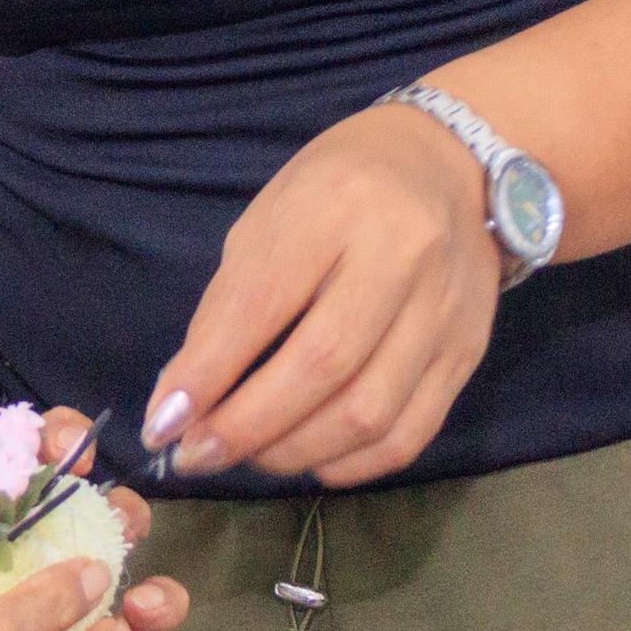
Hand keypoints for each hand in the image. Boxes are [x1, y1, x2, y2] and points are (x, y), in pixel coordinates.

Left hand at [141, 102, 499, 486]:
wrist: (448, 166)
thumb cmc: (338, 190)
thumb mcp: (270, 218)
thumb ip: (228, 306)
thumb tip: (182, 401)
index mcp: (336, 205)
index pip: (262, 304)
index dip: (207, 374)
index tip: (162, 423)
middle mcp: (401, 255)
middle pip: (321, 367)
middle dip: (246, 427)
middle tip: (198, 454)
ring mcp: (445, 308)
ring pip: (368, 413)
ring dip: (294, 452)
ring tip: (249, 457)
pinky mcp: (469, 352)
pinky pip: (410, 433)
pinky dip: (352, 464)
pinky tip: (311, 459)